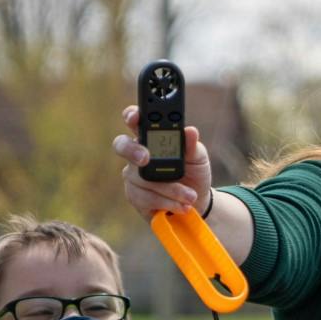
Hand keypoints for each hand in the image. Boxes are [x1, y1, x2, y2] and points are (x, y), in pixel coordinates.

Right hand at [114, 106, 214, 221]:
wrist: (197, 202)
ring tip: (189, 196)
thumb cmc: (194, 173)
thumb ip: (192, 145)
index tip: (135, 117)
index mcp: (152, 137)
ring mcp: (133, 175)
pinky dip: (166, 201)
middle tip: (146, 158)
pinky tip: (180, 204)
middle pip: (122, 145)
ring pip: (140, 177)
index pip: (136, 120)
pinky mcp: (134, 195)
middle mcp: (138, 153)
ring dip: (168, 188)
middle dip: (132, 150)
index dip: (131, 115)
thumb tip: (190, 131)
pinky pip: (144, 196)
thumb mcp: (199, 158)